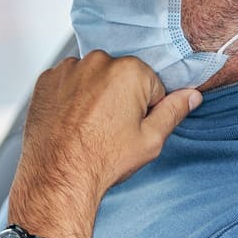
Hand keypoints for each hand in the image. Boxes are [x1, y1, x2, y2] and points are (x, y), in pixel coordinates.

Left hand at [8, 53, 200, 237]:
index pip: (151, 85)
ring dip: (93, 95)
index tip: (129, 126)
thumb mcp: (149, 140)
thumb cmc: (101, 160)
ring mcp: (68, 69)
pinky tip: (70, 121)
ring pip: (93, 78)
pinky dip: (70, 97)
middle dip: (119, 98)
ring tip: (87, 126)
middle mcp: (97, 61)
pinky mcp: (46, 79)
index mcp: (129, 71)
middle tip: (108, 129)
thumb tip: (191, 95)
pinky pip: (67, 82)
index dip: (144, 109)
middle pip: (120, 77)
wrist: (57, 176)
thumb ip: (173, 112)